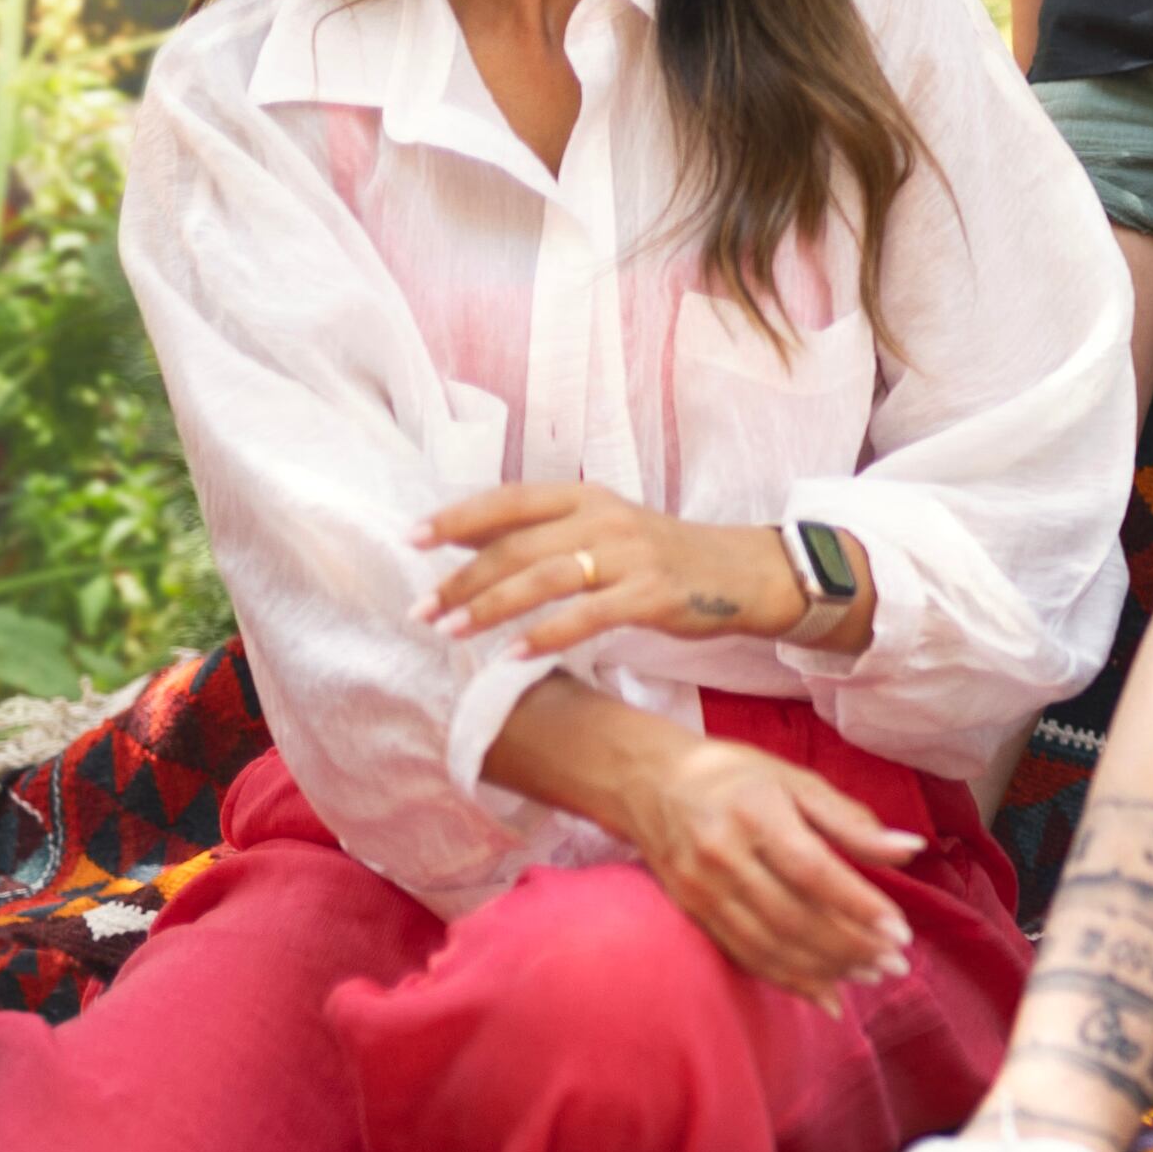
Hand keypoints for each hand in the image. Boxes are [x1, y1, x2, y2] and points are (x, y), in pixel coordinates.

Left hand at [423, 482, 803, 658]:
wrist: (741, 572)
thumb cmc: (660, 555)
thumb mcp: (602, 529)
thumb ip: (541, 532)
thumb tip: (462, 538)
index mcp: (586, 496)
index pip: (509, 499)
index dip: (457, 517)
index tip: (412, 538)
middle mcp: (605, 518)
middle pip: (518, 545)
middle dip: (461, 579)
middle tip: (421, 610)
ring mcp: (630, 555)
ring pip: (545, 578)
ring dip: (491, 606)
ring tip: (452, 631)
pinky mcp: (652, 594)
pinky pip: (587, 616)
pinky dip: (546, 636)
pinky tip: (514, 655)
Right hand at [620, 730, 921, 997]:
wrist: (649, 782)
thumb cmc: (737, 776)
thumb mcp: (797, 782)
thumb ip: (852, 821)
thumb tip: (911, 849)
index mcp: (755, 814)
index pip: (813, 871)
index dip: (859, 905)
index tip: (901, 931)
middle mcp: (722, 856)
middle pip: (792, 917)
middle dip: (850, 947)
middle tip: (897, 963)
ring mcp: (701, 889)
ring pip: (769, 945)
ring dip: (825, 970)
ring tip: (872, 976)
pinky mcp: (691, 912)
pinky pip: (744, 955)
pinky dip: (787, 980)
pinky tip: (826, 994)